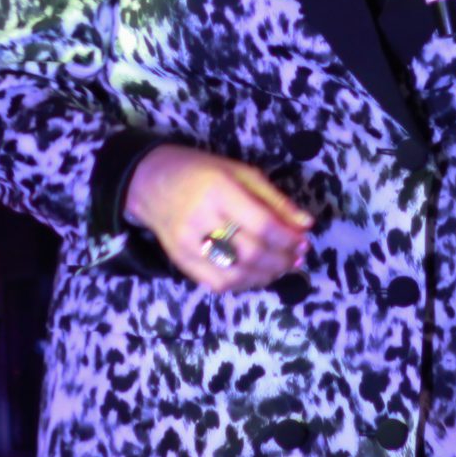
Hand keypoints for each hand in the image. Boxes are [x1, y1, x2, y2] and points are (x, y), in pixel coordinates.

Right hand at [126, 144, 314, 292]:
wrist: (150, 181)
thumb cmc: (201, 172)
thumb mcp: (241, 172)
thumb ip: (274, 199)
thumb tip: (305, 224)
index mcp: (218, 190)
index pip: (262, 224)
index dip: (288, 238)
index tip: (304, 241)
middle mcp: (201, 219)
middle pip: (251, 252)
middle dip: (282, 259)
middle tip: (297, 257)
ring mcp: (188, 245)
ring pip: (236, 274)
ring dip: (266, 275)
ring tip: (281, 266)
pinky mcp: (181, 262)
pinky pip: (218, 284)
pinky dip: (244, 284)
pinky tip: (256, 274)